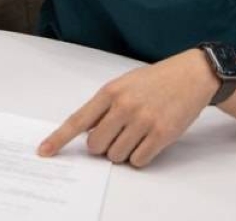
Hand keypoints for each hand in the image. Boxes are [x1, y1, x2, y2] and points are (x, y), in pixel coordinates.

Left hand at [38, 49, 216, 166]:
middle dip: (103, 145)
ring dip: (123, 152)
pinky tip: (148, 141)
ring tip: (137, 133)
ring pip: (116, 156)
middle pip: (96, 146)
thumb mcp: (124, 84)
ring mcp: (143, 121)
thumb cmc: (155, 80)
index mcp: (110, 92)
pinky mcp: (162, 134)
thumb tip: (88, 133)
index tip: (44, 151)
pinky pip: (138, 161)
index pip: (78, 120)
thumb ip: (104, 106)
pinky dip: (139, 157)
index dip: (59, 139)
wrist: (191, 75)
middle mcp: (124, 106)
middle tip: (117, 134)